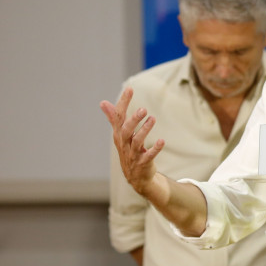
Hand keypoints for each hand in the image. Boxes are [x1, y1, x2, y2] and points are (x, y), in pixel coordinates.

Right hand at [100, 87, 166, 201]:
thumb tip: (103, 102)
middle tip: (143, 109)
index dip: (123, 103)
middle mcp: (124, 144)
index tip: (130, 89)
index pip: (118, 117)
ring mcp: (132, 154)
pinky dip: (155, 148)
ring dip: (145, 130)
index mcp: (119, 135)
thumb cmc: (129, 151)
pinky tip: (162, 141)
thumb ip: (114, 118)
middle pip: (126, 130)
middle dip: (133, 119)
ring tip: (153, 119)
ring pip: (137, 142)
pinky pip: (148, 156)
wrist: (136, 177)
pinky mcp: (143, 163)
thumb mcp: (120, 135)